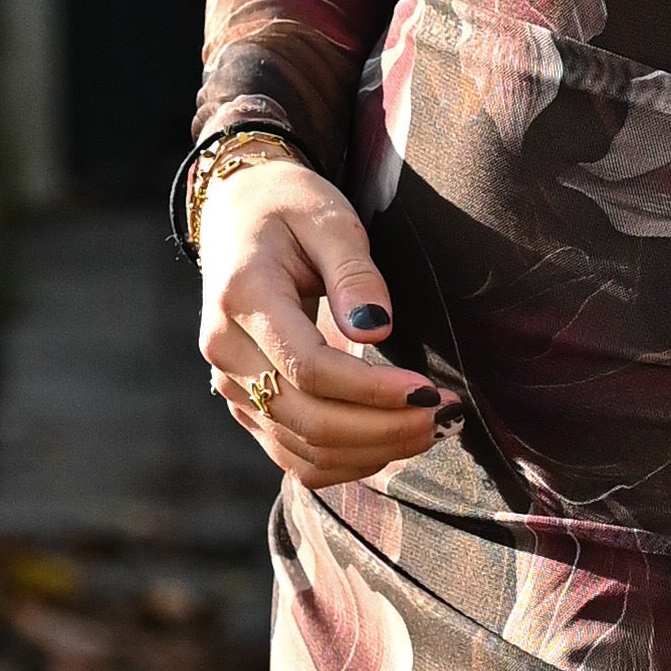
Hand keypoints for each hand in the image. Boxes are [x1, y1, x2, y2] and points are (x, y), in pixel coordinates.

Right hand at [195, 158, 455, 489]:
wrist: (237, 214)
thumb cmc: (289, 208)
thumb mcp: (329, 218)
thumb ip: (355, 272)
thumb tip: (376, 331)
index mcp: (242, 297)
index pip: (309, 367)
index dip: (372, 390)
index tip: (428, 390)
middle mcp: (226, 350)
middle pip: (308, 419)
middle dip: (384, 429)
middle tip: (443, 415)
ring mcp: (231, 384)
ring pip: (303, 450)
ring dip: (372, 451)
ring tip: (429, 429)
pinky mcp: (247, 405)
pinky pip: (295, 457)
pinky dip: (347, 462)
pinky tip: (391, 442)